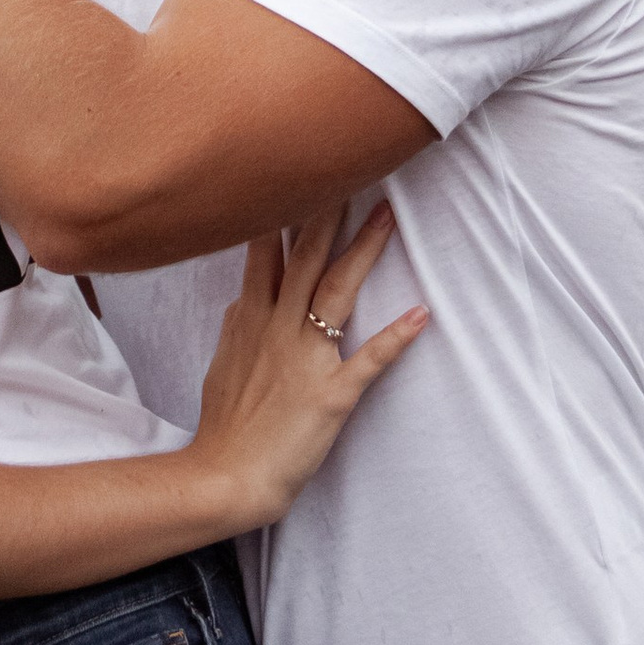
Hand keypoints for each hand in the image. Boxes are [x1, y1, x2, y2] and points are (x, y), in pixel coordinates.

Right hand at [189, 202, 427, 529]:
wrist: (225, 476)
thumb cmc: (224, 425)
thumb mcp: (221, 364)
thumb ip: (235, 326)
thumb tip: (241, 298)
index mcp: (251, 319)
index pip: (266, 252)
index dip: (284, 211)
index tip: (298, 174)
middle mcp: (278, 328)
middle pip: (305, 257)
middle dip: (328, 210)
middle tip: (351, 168)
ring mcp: (306, 359)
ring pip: (337, 292)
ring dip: (365, 250)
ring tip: (389, 214)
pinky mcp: (332, 394)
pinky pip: (370, 360)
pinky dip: (397, 336)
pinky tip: (422, 312)